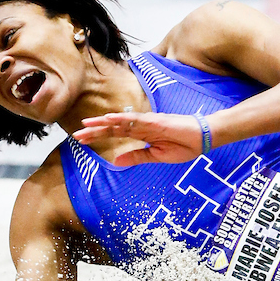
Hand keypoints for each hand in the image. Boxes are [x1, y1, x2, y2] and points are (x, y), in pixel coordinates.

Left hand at [74, 112, 204, 166]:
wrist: (203, 138)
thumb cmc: (184, 146)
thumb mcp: (157, 156)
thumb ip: (137, 157)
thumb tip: (116, 161)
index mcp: (142, 135)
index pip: (115, 134)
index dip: (98, 136)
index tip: (82, 140)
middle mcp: (141, 126)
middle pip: (113, 128)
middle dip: (94, 131)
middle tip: (76, 134)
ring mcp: (147, 122)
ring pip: (120, 122)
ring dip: (102, 124)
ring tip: (85, 125)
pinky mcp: (155, 121)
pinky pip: (135, 120)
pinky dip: (121, 119)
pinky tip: (107, 119)